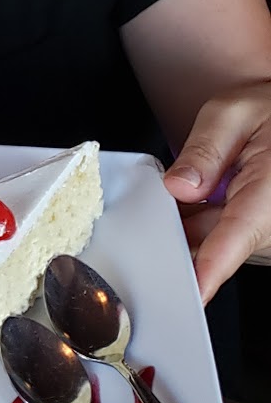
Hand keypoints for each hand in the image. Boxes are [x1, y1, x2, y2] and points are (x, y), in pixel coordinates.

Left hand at [162, 80, 270, 301]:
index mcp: (269, 191)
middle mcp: (270, 219)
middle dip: (178, 236)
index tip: (191, 292)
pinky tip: (184, 201)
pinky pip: (220, 236)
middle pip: (217, 244)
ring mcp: (264, 228)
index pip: (237, 236)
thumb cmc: (269, 111)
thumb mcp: (233, 113)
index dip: (210, 268)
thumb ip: (204, 149)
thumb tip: (178, 186)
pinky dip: (197, 223)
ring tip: (171, 195)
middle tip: (143, 215)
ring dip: (186, 227)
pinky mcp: (256, 229)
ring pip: (215, 241)